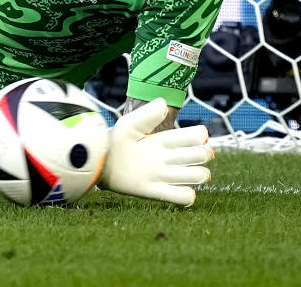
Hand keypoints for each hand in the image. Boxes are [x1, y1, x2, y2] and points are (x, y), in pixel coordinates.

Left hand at [97, 98, 213, 206]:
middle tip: (196, 154)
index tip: (199, 136)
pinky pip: (181, 196)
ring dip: (198, 174)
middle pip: (199, 156)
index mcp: (164, 140)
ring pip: (196, 176)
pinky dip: (187, 196)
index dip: (200, 136)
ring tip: (186, 172)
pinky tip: (182, 189)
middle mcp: (168, 157)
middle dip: (202, 155)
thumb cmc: (114, 140)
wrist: (98, 162)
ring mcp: (163, 175)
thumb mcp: (130, 124)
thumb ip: (147, 114)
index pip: (194, 136)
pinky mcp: (155, 191)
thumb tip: (164, 103)